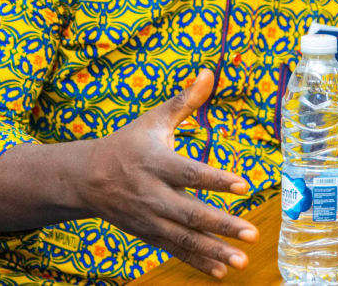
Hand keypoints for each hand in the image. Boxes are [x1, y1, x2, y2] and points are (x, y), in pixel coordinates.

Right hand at [79, 69, 256, 278]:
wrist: (85, 178)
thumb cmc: (127, 143)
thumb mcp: (153, 120)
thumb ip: (184, 101)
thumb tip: (208, 72)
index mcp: (156, 162)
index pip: (190, 173)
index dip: (216, 180)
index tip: (244, 185)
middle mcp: (152, 194)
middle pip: (190, 212)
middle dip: (222, 225)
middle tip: (252, 232)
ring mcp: (149, 218)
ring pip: (184, 238)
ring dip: (214, 251)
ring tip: (242, 260)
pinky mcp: (147, 234)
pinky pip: (174, 251)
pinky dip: (197, 263)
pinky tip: (221, 272)